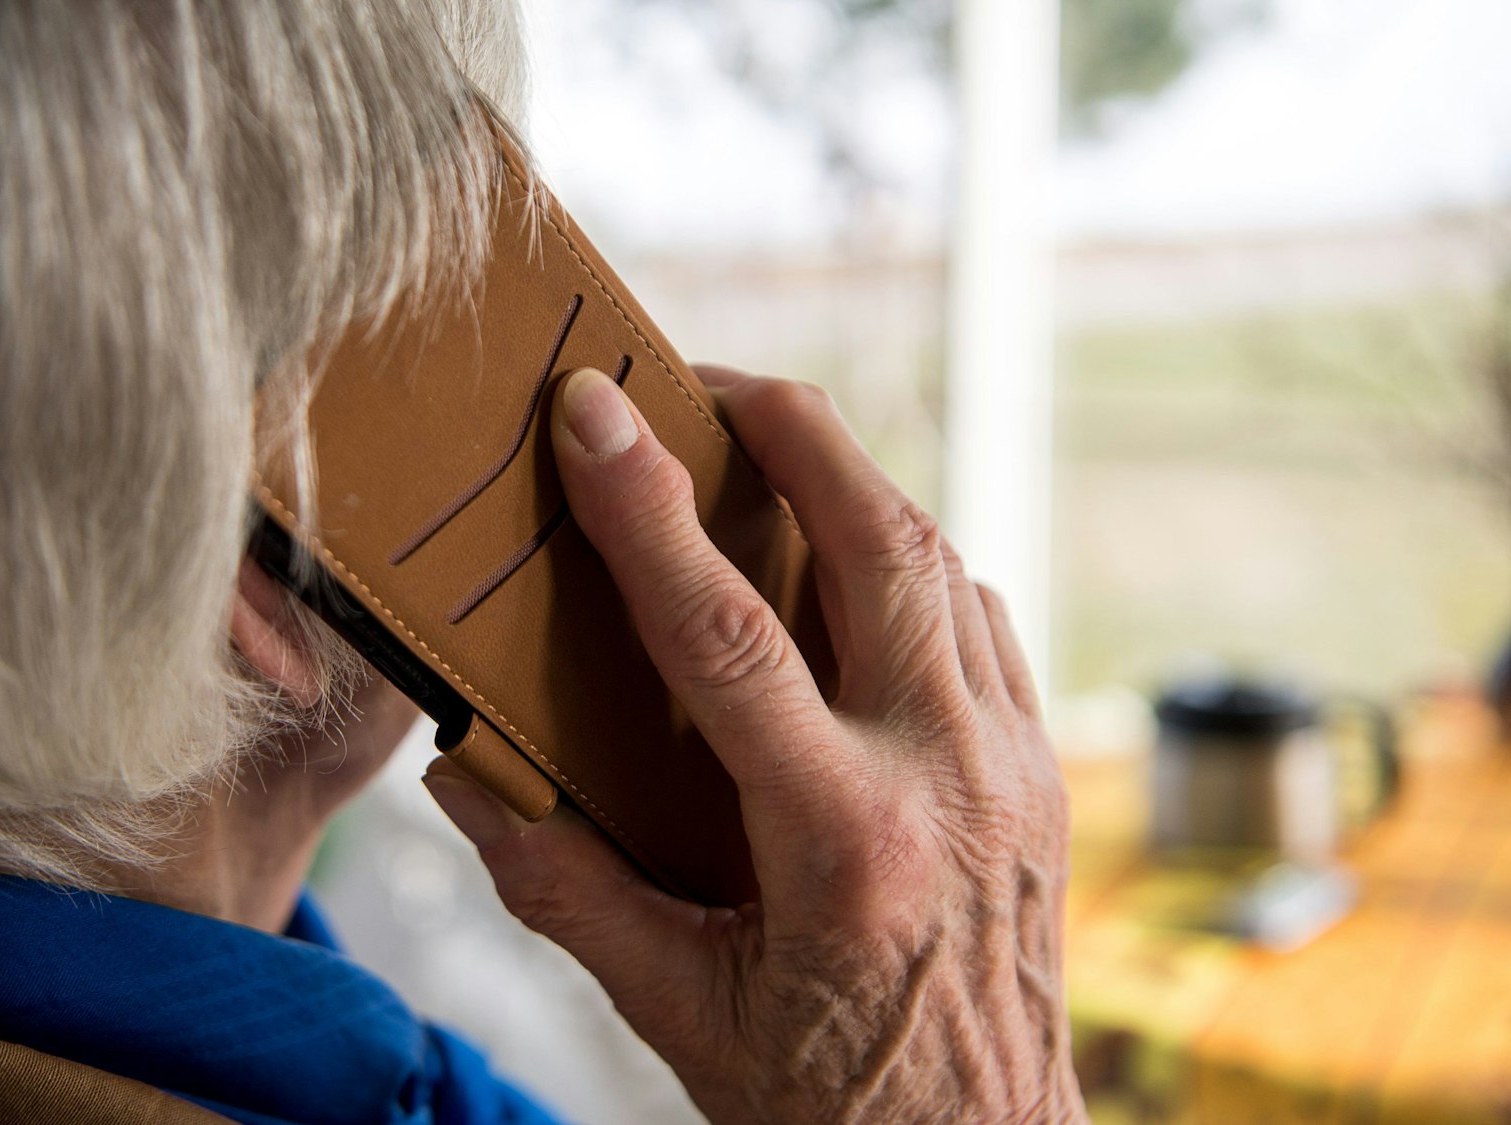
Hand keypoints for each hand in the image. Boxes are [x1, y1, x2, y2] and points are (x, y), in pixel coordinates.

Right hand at [422, 365, 1082, 1123]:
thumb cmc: (832, 1103)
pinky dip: (917, 564)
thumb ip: (567, 890)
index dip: (646, 508)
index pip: (726, 633)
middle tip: (708, 380)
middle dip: (795, 429)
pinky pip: (983, 620)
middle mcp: (946, 777)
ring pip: (945, 563)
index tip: (591, 409)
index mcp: (842, 840)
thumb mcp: (677, 1015)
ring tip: (773, 450)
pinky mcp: (1042, 772)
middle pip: (881, 542)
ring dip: (858, 484)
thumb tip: (469, 778)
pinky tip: (858, 565)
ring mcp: (1012, 766)